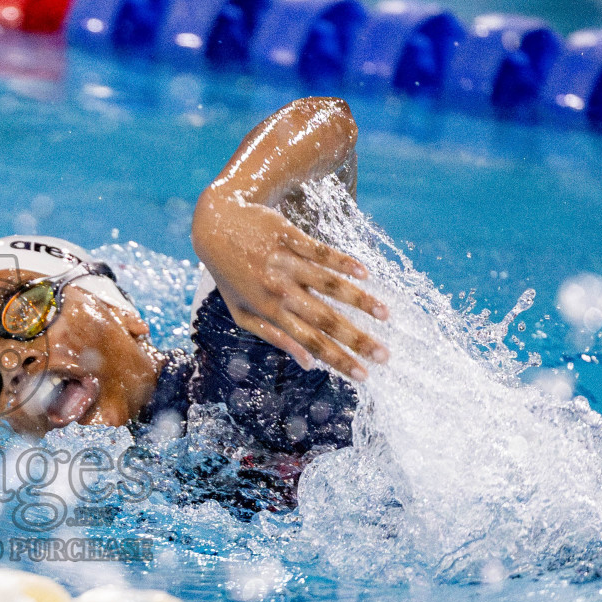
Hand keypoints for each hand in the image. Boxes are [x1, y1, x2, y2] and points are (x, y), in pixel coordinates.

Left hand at [191, 197, 388, 379]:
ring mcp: (284, 262)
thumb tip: (308, 363)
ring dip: (358, 300)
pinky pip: (319, 251)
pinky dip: (342, 262)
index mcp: (269, 312)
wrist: (216, 225)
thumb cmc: (231, 275)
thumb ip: (274, 336)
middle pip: (324, 320)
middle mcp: (278, 290)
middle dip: (356, 340)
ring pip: (327, 285)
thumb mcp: (242, 313)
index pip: (310, 342)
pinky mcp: (288, 236)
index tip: (364, 375)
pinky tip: (364, 274)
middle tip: (385, 356)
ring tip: (385, 315)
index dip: (338, 360)